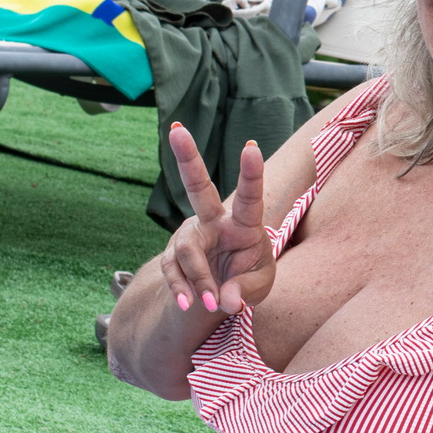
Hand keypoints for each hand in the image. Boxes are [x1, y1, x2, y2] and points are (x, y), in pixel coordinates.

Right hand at [161, 123, 275, 314]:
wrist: (224, 293)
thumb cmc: (249, 280)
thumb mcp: (259, 288)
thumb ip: (246, 291)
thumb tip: (226, 300)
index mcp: (245, 223)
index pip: (249, 197)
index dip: (250, 173)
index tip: (251, 146)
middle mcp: (215, 221)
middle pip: (198, 187)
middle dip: (187, 158)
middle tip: (175, 128)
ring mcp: (191, 235)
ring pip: (187, 251)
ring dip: (198, 280)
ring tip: (209, 304)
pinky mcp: (174, 254)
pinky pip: (172, 270)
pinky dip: (181, 289)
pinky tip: (189, 303)